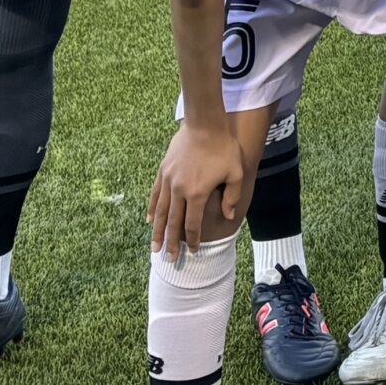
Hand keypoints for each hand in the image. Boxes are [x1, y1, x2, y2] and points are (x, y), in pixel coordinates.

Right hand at [148, 124, 246, 260]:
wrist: (204, 124)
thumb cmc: (224, 148)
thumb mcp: (236, 173)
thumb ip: (232, 197)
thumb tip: (228, 217)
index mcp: (197, 193)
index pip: (192, 224)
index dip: (193, 239)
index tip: (193, 251)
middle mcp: (179, 190)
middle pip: (173, 223)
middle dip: (171, 243)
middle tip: (168, 259)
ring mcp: (168, 180)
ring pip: (160, 212)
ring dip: (157, 231)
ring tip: (154, 247)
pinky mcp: (162, 171)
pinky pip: (154, 195)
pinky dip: (151, 209)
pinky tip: (149, 220)